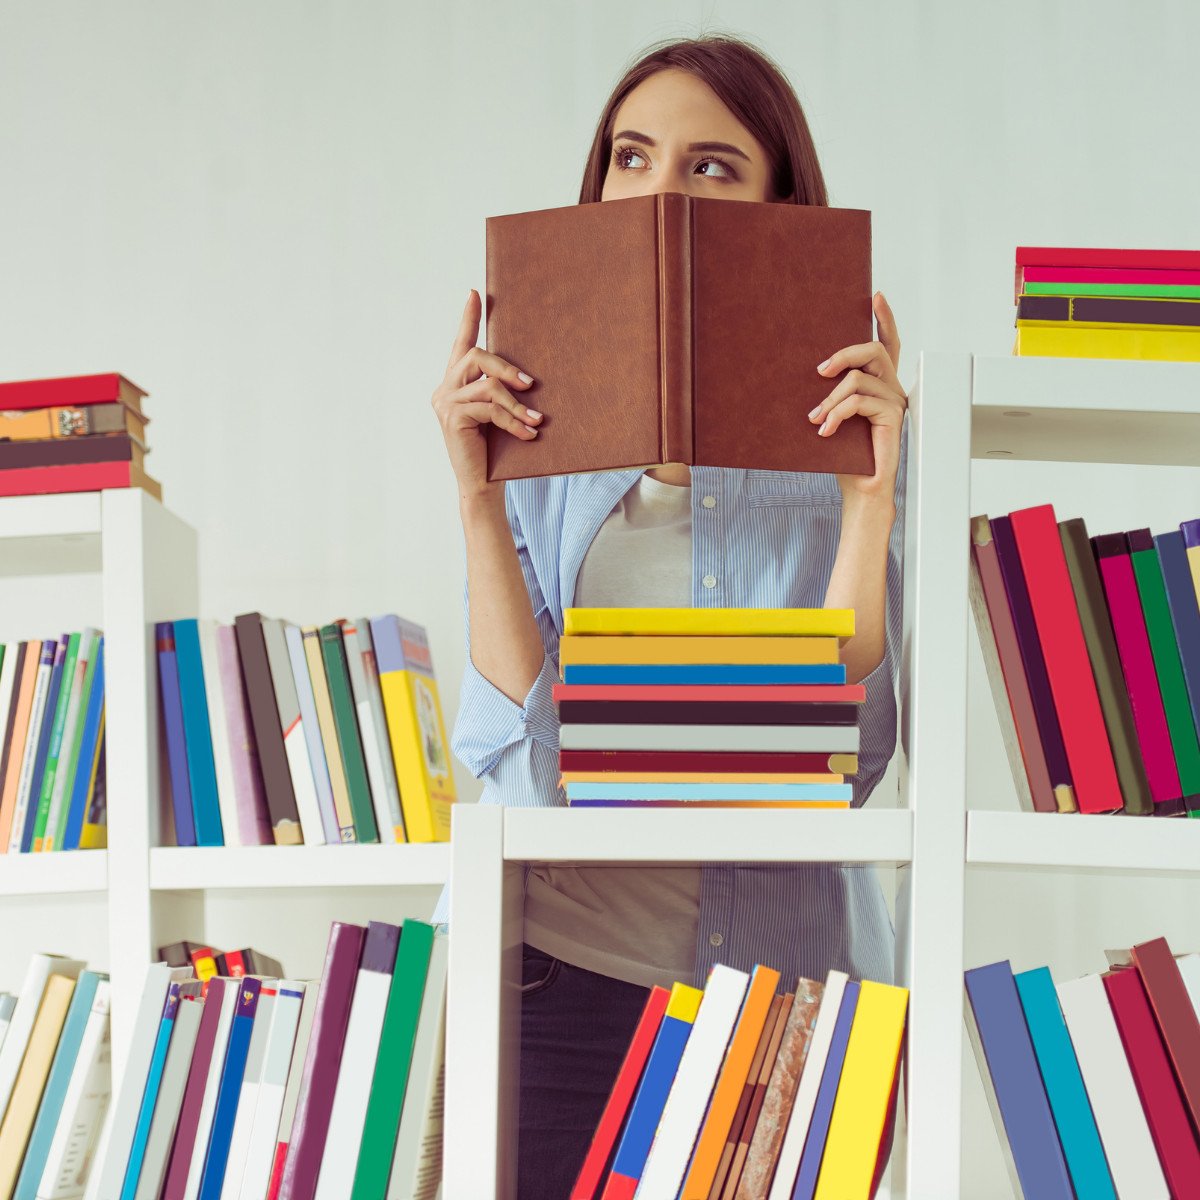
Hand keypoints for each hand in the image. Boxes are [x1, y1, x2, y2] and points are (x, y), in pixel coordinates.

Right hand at [431, 288, 542, 499]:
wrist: (481, 485)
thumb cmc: (495, 451)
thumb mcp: (498, 415)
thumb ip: (500, 391)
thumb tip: (528, 375)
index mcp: (455, 383)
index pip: (461, 344)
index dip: (468, 318)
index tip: (475, 293)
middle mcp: (445, 388)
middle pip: (476, 357)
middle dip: (506, 368)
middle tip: (530, 384)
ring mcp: (445, 403)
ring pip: (487, 386)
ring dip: (517, 404)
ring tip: (535, 422)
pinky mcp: (453, 418)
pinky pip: (489, 409)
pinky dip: (513, 421)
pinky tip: (528, 434)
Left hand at [808, 291, 907, 507]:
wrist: (859, 486)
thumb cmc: (844, 454)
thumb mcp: (833, 415)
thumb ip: (832, 392)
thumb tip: (811, 372)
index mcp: (880, 385)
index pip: (888, 345)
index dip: (885, 319)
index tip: (876, 296)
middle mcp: (892, 389)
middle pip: (874, 351)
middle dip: (843, 354)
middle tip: (819, 371)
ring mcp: (895, 401)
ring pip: (859, 379)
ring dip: (830, 399)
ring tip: (815, 419)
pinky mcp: (893, 416)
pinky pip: (859, 401)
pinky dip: (836, 414)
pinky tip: (825, 430)